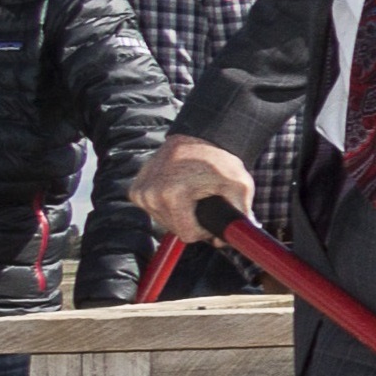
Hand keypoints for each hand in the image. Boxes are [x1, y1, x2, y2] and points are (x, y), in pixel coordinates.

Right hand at [132, 136, 255, 243]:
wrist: (199, 137)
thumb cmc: (219, 161)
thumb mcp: (239, 185)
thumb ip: (240, 214)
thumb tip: (230, 239)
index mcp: (173, 195)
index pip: (188, 234)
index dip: (205, 230)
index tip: (213, 216)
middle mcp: (151, 194)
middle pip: (175, 229)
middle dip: (192, 221)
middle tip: (203, 202)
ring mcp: (140, 191)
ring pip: (164, 221)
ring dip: (179, 214)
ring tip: (191, 194)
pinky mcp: (135, 190)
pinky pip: (154, 210)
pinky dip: (167, 205)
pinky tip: (177, 191)